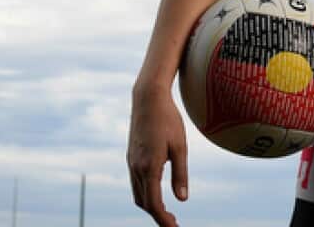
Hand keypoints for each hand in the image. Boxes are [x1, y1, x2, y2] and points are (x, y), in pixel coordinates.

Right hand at [127, 85, 188, 226]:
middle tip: (173, 223)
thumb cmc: (168, 120)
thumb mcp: (180, 147)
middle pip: (144, 202)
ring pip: (137, 193)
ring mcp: (131, 162)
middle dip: (157, 215)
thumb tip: (182, 199)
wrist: (148, 99)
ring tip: (166, 212)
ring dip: (150, 205)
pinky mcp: (131, 156)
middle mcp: (136, 168)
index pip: (154, 204)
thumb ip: (181, 174)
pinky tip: (156, 191)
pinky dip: (145, 193)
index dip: (163, 220)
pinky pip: (135, 182)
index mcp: (149, 167)